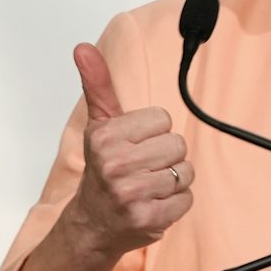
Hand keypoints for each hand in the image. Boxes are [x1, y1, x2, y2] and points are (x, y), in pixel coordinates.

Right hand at [60, 41, 193, 257]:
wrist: (93, 223)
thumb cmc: (102, 169)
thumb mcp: (99, 125)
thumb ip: (97, 84)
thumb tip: (83, 47)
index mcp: (105, 137)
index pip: (162, 119)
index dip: (153, 132)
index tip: (135, 145)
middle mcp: (116, 165)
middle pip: (177, 145)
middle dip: (165, 157)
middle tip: (143, 169)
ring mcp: (131, 194)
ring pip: (185, 172)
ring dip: (173, 181)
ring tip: (149, 186)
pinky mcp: (148, 219)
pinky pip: (186, 199)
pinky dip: (175, 203)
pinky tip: (154, 204)